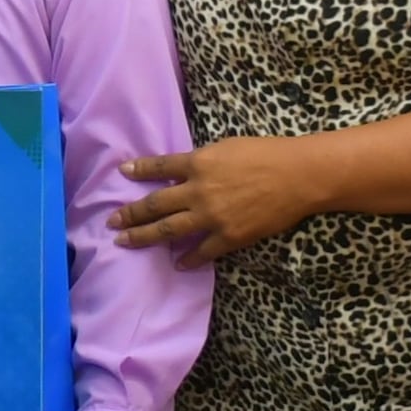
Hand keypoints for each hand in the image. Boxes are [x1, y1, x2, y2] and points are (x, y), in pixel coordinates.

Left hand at [116, 140, 328, 260]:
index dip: (140, 169)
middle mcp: (198, 191)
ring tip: (125, 242)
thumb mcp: (228, 147)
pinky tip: (177, 264)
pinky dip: (188, 259)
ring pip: (169, 230)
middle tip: (111, 221)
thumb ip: (203, 160)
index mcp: (198, 163)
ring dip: (144, 237)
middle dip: (130, 213)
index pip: (160, 167)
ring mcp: (212, 216)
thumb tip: (186, 169)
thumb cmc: (267, 153)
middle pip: (155, 204)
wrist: (298, 176)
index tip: (123, 172)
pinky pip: (202, 251)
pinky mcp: (229, 236)